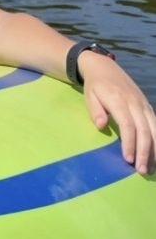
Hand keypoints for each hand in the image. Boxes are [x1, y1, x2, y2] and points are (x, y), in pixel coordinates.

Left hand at [80, 52, 155, 174]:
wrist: (104, 67)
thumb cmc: (95, 85)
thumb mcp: (89, 96)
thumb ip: (95, 111)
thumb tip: (101, 126)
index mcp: (119, 100)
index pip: (128, 125)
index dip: (130, 143)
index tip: (128, 159)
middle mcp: (135, 103)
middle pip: (144, 130)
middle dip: (144, 152)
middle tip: (141, 170)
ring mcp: (144, 105)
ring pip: (155, 129)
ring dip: (154, 150)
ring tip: (151, 167)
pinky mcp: (148, 107)